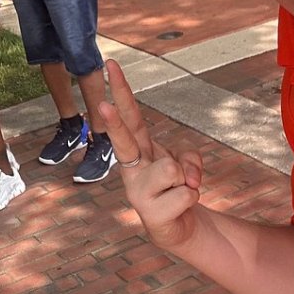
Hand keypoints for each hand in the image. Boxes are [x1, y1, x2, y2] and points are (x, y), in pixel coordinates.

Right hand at [97, 59, 203, 251]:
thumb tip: (187, 179)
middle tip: (101, 105)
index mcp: (139, 150)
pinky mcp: (150, 215)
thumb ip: (190, 159)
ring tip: (178, 191)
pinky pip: (186, 193)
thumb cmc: (178, 187)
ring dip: (186, 179)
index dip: (122, 90)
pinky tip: (179, 209)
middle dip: (113, 122)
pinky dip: (192, 199)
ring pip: (172, 168)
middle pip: (125, 140)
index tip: (111, 65)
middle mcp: (132, 168)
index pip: (131, 116)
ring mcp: (138, 192)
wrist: (181, 229)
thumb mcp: (189, 163)